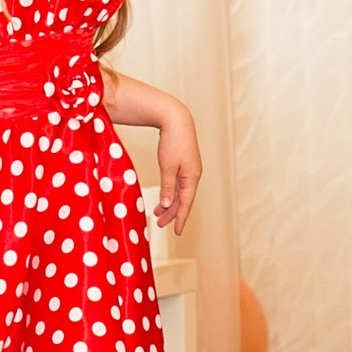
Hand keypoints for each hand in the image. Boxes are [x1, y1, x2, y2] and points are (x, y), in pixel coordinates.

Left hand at [152, 114, 200, 235]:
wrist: (176, 119)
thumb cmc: (173, 141)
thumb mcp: (167, 166)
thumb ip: (167, 187)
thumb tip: (167, 205)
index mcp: (192, 177)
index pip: (186, 203)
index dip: (180, 218)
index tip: (176, 232)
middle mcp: (193, 175)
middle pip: (183, 199)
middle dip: (172, 213)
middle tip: (159, 224)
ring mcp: (189, 169)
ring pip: (180, 192)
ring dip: (170, 203)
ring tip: (157, 212)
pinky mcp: (184, 163)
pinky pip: (178, 183)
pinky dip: (170, 192)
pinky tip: (164, 195)